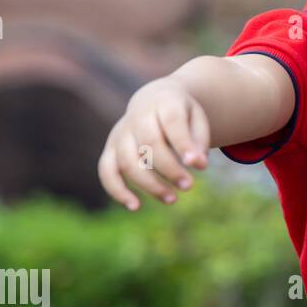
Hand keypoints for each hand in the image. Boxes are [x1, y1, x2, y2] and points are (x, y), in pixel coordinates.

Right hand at [97, 77, 211, 210]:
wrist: (155, 100)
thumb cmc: (182, 114)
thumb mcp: (197, 118)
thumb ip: (199, 139)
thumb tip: (199, 165)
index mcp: (163, 103)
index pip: (172, 122)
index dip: (183, 144)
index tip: (199, 165)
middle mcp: (137, 116)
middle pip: (149, 144)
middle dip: (170, 169)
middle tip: (189, 186)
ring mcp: (120, 133)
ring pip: (128, 161)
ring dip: (149, 184)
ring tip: (172, 199)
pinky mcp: (110, 149)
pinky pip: (106, 171)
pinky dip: (117, 190)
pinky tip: (135, 206)